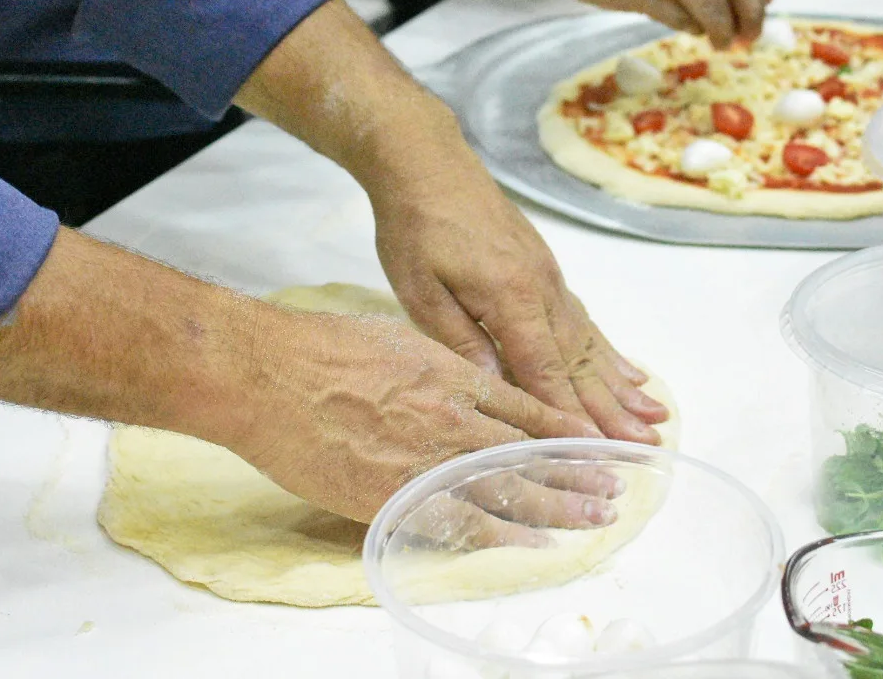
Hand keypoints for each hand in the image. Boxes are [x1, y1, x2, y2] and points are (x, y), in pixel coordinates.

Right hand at [234, 305, 607, 524]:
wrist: (270, 376)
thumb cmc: (320, 348)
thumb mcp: (394, 337)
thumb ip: (435, 364)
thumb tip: (457, 377)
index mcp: (453, 374)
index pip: (527, 409)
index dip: (565, 433)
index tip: (595, 445)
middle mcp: (452, 418)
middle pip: (530, 453)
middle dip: (576, 474)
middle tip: (612, 491)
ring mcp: (427, 459)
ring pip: (508, 488)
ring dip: (556, 507)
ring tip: (593, 519)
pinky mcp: (396, 496)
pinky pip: (460, 521)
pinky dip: (501, 534)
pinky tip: (531, 544)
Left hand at [364, 112, 670, 445]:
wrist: (427, 163)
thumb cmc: (415, 227)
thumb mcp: (420, 290)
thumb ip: (461, 342)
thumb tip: (499, 390)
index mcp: (510, 297)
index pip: (545, 370)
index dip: (570, 415)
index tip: (596, 452)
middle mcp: (542, 288)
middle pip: (579, 360)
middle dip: (612, 408)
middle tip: (647, 447)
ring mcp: (548, 276)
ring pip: (589, 340)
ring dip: (621, 382)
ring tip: (654, 414)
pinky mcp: (545, 268)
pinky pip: (583, 317)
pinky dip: (608, 348)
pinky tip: (628, 368)